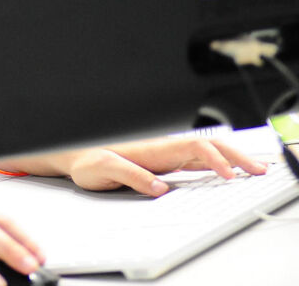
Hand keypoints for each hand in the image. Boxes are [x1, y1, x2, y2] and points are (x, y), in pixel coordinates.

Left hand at [56, 137, 267, 195]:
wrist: (75, 155)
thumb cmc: (86, 161)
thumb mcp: (102, 169)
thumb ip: (129, 175)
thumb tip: (160, 188)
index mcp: (152, 148)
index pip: (192, 148)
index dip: (214, 159)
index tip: (229, 174)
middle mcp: (162, 149)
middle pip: (207, 146)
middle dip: (235, 155)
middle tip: (259, 169)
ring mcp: (165, 155)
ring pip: (204, 152)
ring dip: (231, 159)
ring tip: (254, 170)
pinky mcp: (163, 164)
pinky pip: (196, 162)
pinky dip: (217, 164)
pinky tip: (229, 172)